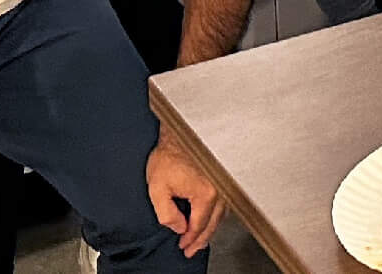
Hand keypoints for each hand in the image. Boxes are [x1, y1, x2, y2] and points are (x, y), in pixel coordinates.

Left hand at [146, 138, 222, 258]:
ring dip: (209, 229)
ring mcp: (224, 183)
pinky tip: (208, 219)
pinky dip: (215, 216)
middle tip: (192, 249)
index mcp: (205, 194)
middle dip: (201, 239)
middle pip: (212, 224)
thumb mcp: (157, 188)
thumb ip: (166, 214)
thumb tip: (178, 227)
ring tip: (200, 239)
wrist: (182, 132)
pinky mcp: (223, 178)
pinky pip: (222, 204)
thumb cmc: (171, 155)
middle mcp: (220, 190)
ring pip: (220, 215)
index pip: (198, 226)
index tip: (182, 246)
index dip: (189, 239)